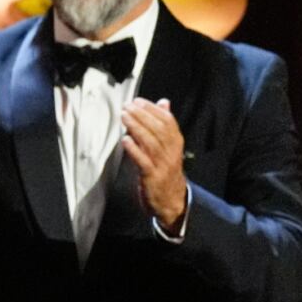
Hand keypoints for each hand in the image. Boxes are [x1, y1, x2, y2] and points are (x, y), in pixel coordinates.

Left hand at [120, 98, 186, 232]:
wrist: (172, 200)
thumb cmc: (166, 170)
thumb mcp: (168, 147)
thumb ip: (164, 125)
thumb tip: (164, 102)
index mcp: (176, 143)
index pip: (168, 121)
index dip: (153, 110)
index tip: (138, 101)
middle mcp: (172, 152)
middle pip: (159, 130)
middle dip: (142, 116)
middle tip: (128, 106)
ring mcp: (163, 165)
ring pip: (151, 143)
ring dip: (136, 128)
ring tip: (124, 117)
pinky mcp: (153, 177)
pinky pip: (143, 161)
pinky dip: (134, 150)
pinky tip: (125, 140)